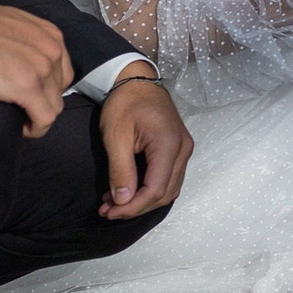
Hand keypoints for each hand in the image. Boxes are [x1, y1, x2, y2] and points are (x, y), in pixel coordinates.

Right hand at [0, 0, 72, 135]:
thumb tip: (19, 58)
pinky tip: (20, 129)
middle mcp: (51, 48)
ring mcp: (42, 67)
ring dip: (37, 116)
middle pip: (59, 88)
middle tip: (21, 108)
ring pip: (54, 105)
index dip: (47, 86)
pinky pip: (44, 118)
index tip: (31, 95)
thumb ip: (23, 40)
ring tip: (18, 119)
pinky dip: (35, 129)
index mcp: (47, 33)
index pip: (61, 69)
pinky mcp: (27, 87)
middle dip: (43, 101)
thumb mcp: (7, 25)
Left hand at [97, 68, 191, 220]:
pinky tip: (129, 189)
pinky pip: (169, 178)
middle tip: (107, 210)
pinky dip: (150, 190)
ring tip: (114, 201)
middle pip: (165, 193)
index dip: (133, 207)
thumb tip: (122, 201)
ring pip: (169, 189)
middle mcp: (183, 150)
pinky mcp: (179, 149)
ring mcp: (184, 150)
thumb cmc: (124, 104)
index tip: (108, 212)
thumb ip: (120, 170)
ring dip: (143, 201)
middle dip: (136, 207)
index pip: (156, 189)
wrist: (137, 81)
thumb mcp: (116, 137)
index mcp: (169, 145)